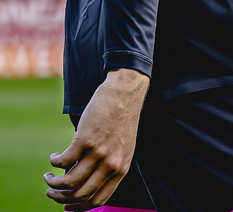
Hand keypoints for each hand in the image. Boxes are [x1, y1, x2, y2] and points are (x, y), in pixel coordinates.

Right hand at [44, 68, 148, 210]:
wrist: (125, 92)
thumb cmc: (122, 118)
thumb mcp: (123, 148)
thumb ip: (109, 166)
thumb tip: (85, 180)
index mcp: (121, 169)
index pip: (98, 200)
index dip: (79, 208)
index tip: (66, 207)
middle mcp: (110, 165)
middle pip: (81, 195)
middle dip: (61, 199)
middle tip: (51, 192)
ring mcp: (98, 153)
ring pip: (70, 182)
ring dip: (54, 183)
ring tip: (48, 177)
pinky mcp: (86, 139)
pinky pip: (64, 161)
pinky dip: (55, 163)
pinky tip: (53, 158)